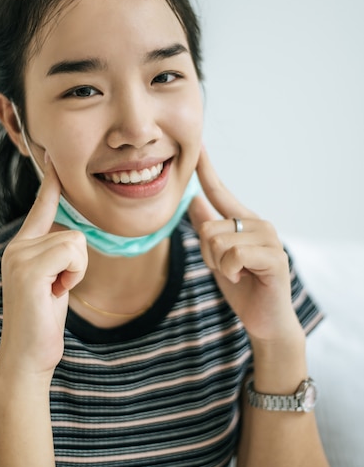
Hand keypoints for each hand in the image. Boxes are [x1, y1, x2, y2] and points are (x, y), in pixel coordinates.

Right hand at [0, 155, 87, 376]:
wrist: (28, 356)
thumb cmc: (44, 320)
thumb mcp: (53, 280)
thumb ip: (56, 256)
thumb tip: (72, 240)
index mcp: (23, 247)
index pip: (41, 207)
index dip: (50, 183)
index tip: (52, 157)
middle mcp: (18, 247)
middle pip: (72, 231)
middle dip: (77, 264)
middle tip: (57, 289)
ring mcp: (20, 256)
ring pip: (75, 242)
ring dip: (76, 271)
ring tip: (55, 292)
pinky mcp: (28, 268)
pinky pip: (73, 253)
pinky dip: (74, 275)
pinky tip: (55, 294)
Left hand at [188, 147, 300, 343]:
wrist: (265, 321)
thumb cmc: (243, 288)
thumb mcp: (218, 257)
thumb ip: (208, 229)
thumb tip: (193, 200)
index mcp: (243, 221)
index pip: (220, 192)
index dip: (207, 170)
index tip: (199, 145)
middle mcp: (258, 224)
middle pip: (208, 226)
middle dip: (209, 255)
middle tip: (230, 269)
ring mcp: (269, 238)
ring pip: (218, 241)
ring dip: (220, 265)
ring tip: (239, 274)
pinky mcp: (274, 256)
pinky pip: (233, 255)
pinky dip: (230, 272)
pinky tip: (245, 279)